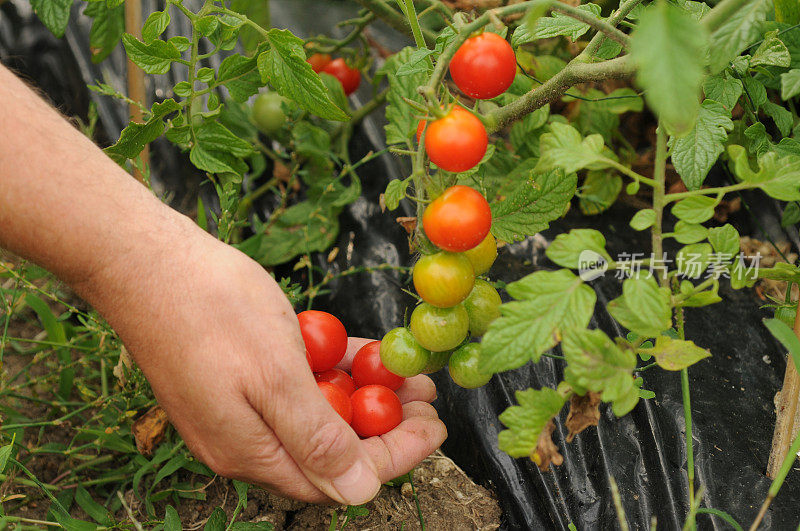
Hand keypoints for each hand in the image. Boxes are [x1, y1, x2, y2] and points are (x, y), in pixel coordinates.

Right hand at [83, 232, 445, 504]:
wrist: (143, 260)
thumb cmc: (211, 311)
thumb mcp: (274, 377)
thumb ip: (316, 439)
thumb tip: (359, 494)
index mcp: (254, 452)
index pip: (342, 477)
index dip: (396, 455)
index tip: (436, 428)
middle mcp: (246, 440)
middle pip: (332, 450)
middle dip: (386, 427)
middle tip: (424, 397)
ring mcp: (239, 408)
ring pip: (317, 416)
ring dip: (363, 397)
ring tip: (404, 372)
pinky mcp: (236, 377)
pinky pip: (296, 386)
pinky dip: (331, 374)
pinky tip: (362, 354)